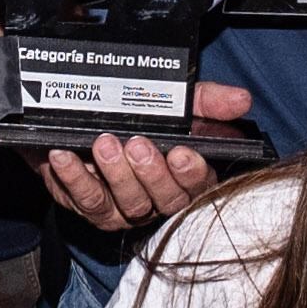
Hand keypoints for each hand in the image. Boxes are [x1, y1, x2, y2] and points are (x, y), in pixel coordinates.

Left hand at [38, 85, 252, 232]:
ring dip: (115, 174)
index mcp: (183, 177)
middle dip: (151, 174)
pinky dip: (73, 178)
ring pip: (126, 204)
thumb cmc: (135, 114)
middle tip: (138, 145)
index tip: (182, 152)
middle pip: (164, 200)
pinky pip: (84, 200)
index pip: (198, 185)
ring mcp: (123, 208)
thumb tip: (241, 99)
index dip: (191, 173)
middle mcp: (156, 198)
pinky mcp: (89, 207)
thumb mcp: (175, 100)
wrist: (79, 120)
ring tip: (104, 144)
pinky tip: (65, 156)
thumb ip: (207, 100)